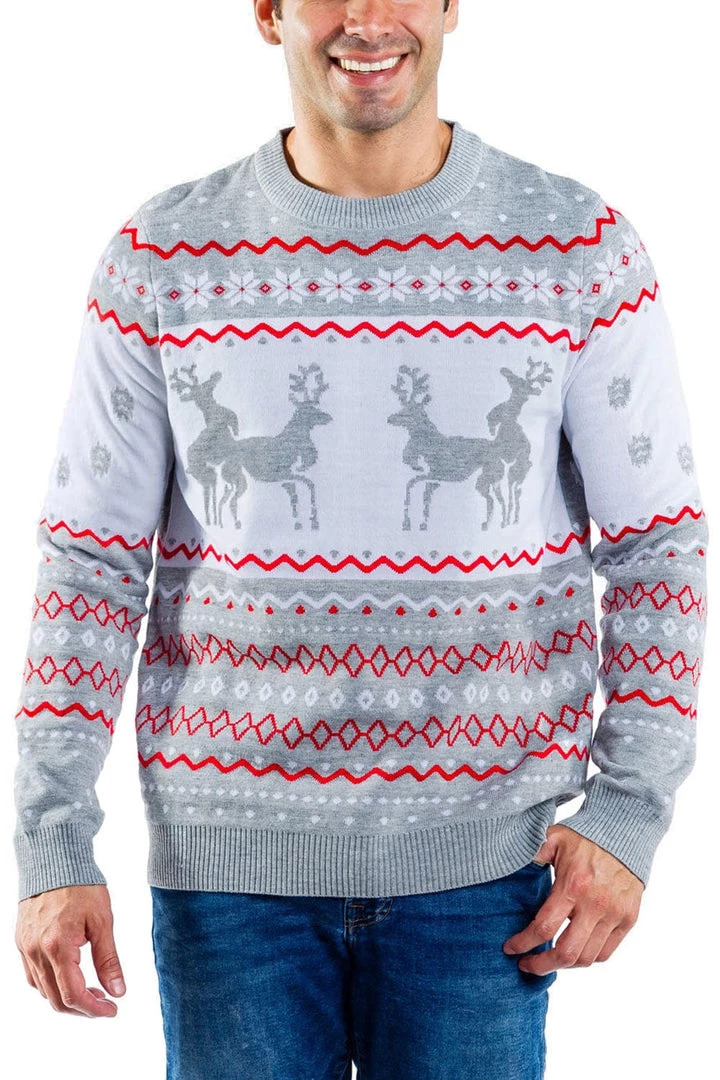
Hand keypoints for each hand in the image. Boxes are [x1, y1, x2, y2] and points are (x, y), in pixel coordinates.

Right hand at [15, 884, 125, 1016]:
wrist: (55, 860)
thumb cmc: (81, 886)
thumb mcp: (103, 921)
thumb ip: (109, 959)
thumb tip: (117, 990)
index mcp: (58, 947)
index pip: (73, 994)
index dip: (94, 1009)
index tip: (112, 1009)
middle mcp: (37, 951)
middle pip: (56, 999)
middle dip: (82, 1008)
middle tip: (105, 1002)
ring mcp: (26, 947)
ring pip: (43, 990)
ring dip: (66, 998)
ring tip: (92, 989)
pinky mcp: (22, 942)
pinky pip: (33, 975)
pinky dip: (51, 984)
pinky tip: (69, 976)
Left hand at [502, 824, 644, 972]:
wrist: (625, 832)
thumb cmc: (585, 836)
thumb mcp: (554, 838)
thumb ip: (532, 853)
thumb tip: (506, 862)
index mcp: (573, 885)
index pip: (544, 927)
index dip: (523, 943)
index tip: (510, 948)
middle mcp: (595, 904)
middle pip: (567, 953)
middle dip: (541, 965)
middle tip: (526, 965)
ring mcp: (614, 915)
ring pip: (587, 958)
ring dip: (564, 965)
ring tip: (548, 960)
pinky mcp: (628, 919)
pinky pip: (606, 953)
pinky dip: (587, 959)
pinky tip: (573, 952)